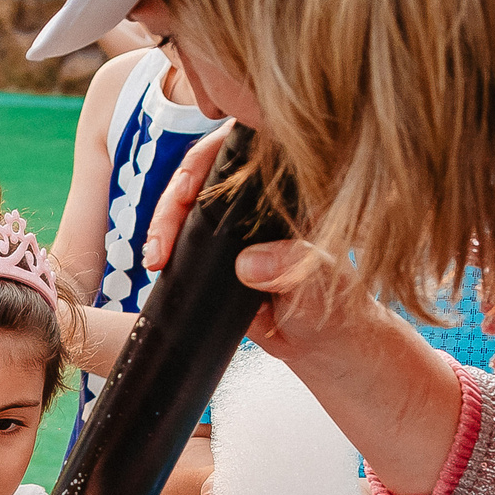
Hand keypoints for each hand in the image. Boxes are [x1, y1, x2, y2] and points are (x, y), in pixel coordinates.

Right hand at [136, 126, 391, 367]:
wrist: (321, 342)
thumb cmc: (337, 306)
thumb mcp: (320, 284)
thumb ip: (293, 267)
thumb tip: (250, 263)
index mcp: (291, 189)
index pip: (243, 152)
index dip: (207, 163)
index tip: (186, 194)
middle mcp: (259, 199)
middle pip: (203, 175)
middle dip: (173, 202)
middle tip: (162, 242)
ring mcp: (233, 224)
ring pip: (186, 206)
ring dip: (164, 227)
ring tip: (156, 258)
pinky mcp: (215, 250)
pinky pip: (182, 240)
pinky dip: (166, 249)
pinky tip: (158, 265)